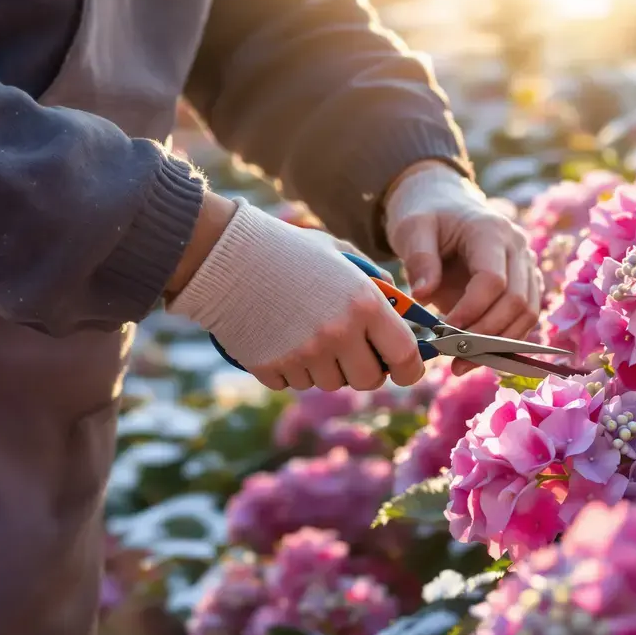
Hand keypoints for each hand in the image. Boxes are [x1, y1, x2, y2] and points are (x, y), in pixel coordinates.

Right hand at [168, 196, 423, 390]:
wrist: (225, 255)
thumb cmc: (289, 250)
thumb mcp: (341, 254)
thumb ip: (376, 283)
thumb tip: (400, 311)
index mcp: (363, 305)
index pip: (404, 356)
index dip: (410, 369)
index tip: (406, 369)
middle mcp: (337, 334)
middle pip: (368, 381)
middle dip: (366, 370)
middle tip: (355, 352)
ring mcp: (303, 355)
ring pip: (330, 384)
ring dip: (327, 368)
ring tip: (309, 333)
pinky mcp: (271, 368)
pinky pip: (295, 383)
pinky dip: (292, 368)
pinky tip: (281, 337)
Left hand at [384, 162, 542, 346]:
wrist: (445, 206)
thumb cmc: (427, 217)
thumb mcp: (412, 229)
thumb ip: (419, 258)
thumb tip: (422, 294)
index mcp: (491, 231)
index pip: (493, 280)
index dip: (471, 311)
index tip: (442, 330)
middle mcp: (518, 248)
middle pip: (517, 301)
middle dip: (485, 334)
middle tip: (452, 357)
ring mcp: (527, 266)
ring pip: (528, 315)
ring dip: (498, 345)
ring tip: (462, 364)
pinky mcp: (527, 285)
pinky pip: (525, 319)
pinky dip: (504, 342)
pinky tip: (476, 357)